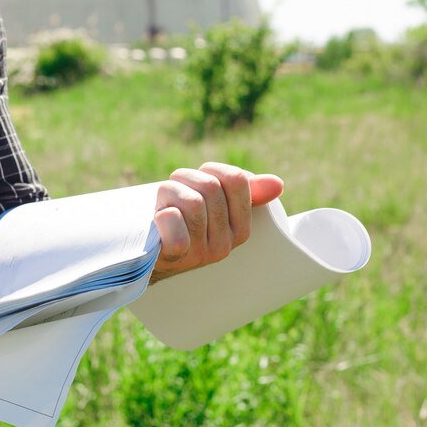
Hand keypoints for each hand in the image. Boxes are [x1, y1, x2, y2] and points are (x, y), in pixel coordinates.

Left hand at [150, 162, 283, 282]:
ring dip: (169, 192)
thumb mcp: (212, 205)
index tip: (198, 179)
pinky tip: (159, 220)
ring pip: (191, 201)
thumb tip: (277, 184)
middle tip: (173, 192)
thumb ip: (244, 191)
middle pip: (209, 187)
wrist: (149, 256)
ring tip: (164, 204)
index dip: (212, 170)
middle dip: (184, 179)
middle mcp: (225, 244)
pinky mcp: (176, 256)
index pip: (237, 179)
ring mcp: (201, 253)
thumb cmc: (181, 223)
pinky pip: (174, 222)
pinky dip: (163, 214)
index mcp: (241, 228)